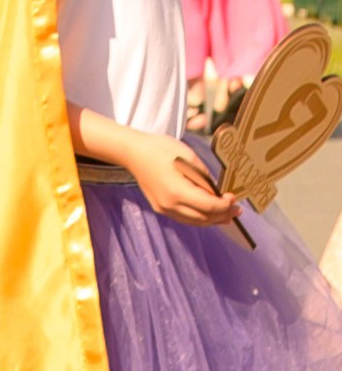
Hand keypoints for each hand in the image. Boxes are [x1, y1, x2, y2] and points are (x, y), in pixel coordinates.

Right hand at [114, 126, 239, 224]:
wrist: (133, 152)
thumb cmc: (160, 149)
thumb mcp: (188, 156)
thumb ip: (204, 176)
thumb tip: (215, 191)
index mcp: (177, 191)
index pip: (209, 206)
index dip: (225, 205)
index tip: (234, 197)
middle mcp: (170, 205)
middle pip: (203, 218)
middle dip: (223, 214)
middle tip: (237, 209)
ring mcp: (164, 208)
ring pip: (195, 221)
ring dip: (213, 220)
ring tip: (227, 215)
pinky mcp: (160, 207)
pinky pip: (185, 218)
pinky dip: (200, 218)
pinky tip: (209, 213)